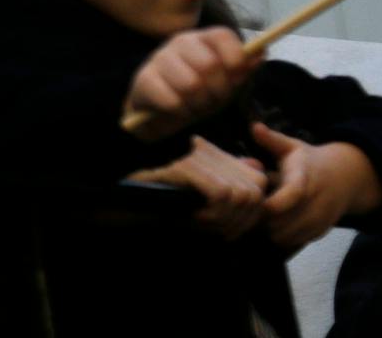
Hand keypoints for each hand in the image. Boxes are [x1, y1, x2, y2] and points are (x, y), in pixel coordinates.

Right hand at [121, 28, 258, 140]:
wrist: (161, 111)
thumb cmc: (199, 93)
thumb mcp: (226, 82)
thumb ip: (243, 67)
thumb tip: (263, 51)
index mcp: (203, 39)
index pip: (223, 36)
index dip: (235, 60)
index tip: (235, 79)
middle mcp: (180, 42)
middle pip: (209, 64)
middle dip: (217, 91)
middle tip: (212, 100)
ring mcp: (159, 58)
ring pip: (190, 84)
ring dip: (198, 104)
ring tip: (195, 106)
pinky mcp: (144, 79)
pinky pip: (171, 100)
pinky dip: (180, 112)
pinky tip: (177, 110)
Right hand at [127, 136, 268, 240]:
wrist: (123, 203)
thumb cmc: (161, 204)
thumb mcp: (201, 200)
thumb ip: (230, 184)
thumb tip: (257, 169)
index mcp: (211, 154)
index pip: (258, 181)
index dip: (252, 211)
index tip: (231, 228)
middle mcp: (205, 150)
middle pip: (254, 190)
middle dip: (242, 221)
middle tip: (218, 232)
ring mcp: (193, 157)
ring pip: (241, 194)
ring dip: (226, 220)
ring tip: (204, 224)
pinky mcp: (182, 167)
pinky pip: (222, 195)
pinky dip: (213, 215)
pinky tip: (195, 218)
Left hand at [252, 123, 381, 249]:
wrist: (345, 179)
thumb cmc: (310, 161)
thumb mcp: (293, 146)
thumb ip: (272, 139)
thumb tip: (254, 126)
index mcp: (306, 177)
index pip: (293, 195)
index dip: (273, 203)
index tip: (257, 201)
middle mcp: (316, 201)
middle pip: (286, 221)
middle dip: (264, 218)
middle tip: (251, 209)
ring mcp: (320, 219)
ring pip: (289, 235)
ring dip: (271, 230)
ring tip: (261, 216)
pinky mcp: (320, 231)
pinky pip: (297, 241)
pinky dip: (282, 237)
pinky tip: (274, 224)